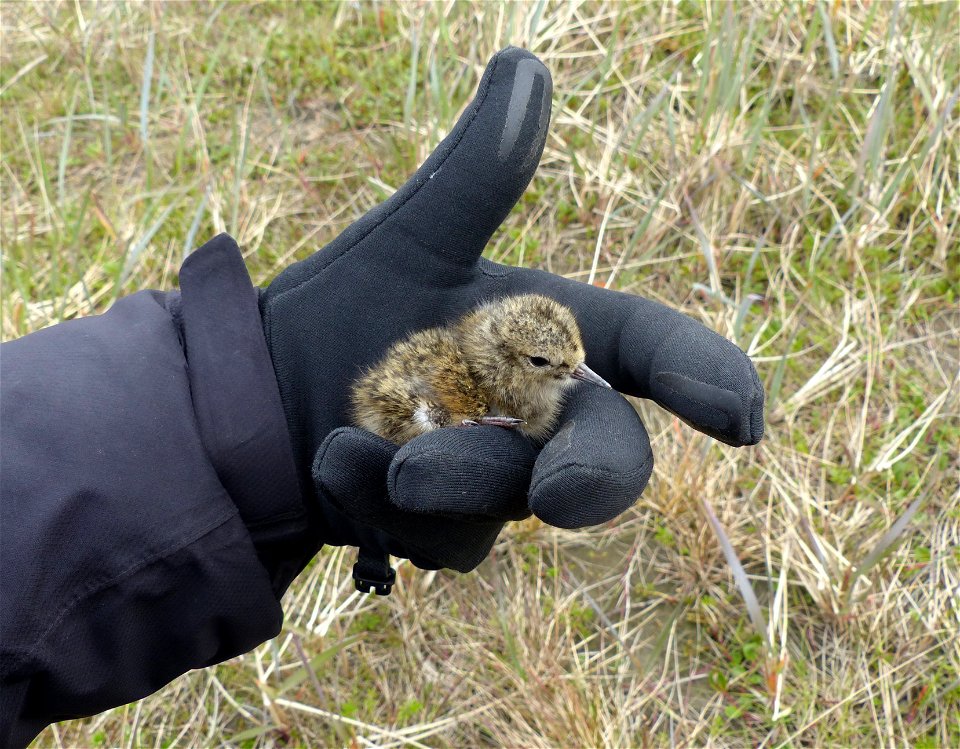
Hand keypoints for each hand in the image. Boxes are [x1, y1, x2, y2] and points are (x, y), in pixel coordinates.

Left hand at [259, 48, 763, 590]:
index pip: (649, 348)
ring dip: (449, 476)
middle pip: (610, 452)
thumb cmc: (351, 309)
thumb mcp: (410, 242)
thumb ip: (476, 178)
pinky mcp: (449, 531)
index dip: (703, 375)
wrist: (269, 393)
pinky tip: (332, 461)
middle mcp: (541, 411)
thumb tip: (524, 65)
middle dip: (598, 472)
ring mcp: (498, 477)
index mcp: (553, 334)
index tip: (743, 418)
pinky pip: (442, 535)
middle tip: (567, 492)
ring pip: (509, 498)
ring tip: (371, 452)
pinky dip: (380, 497)